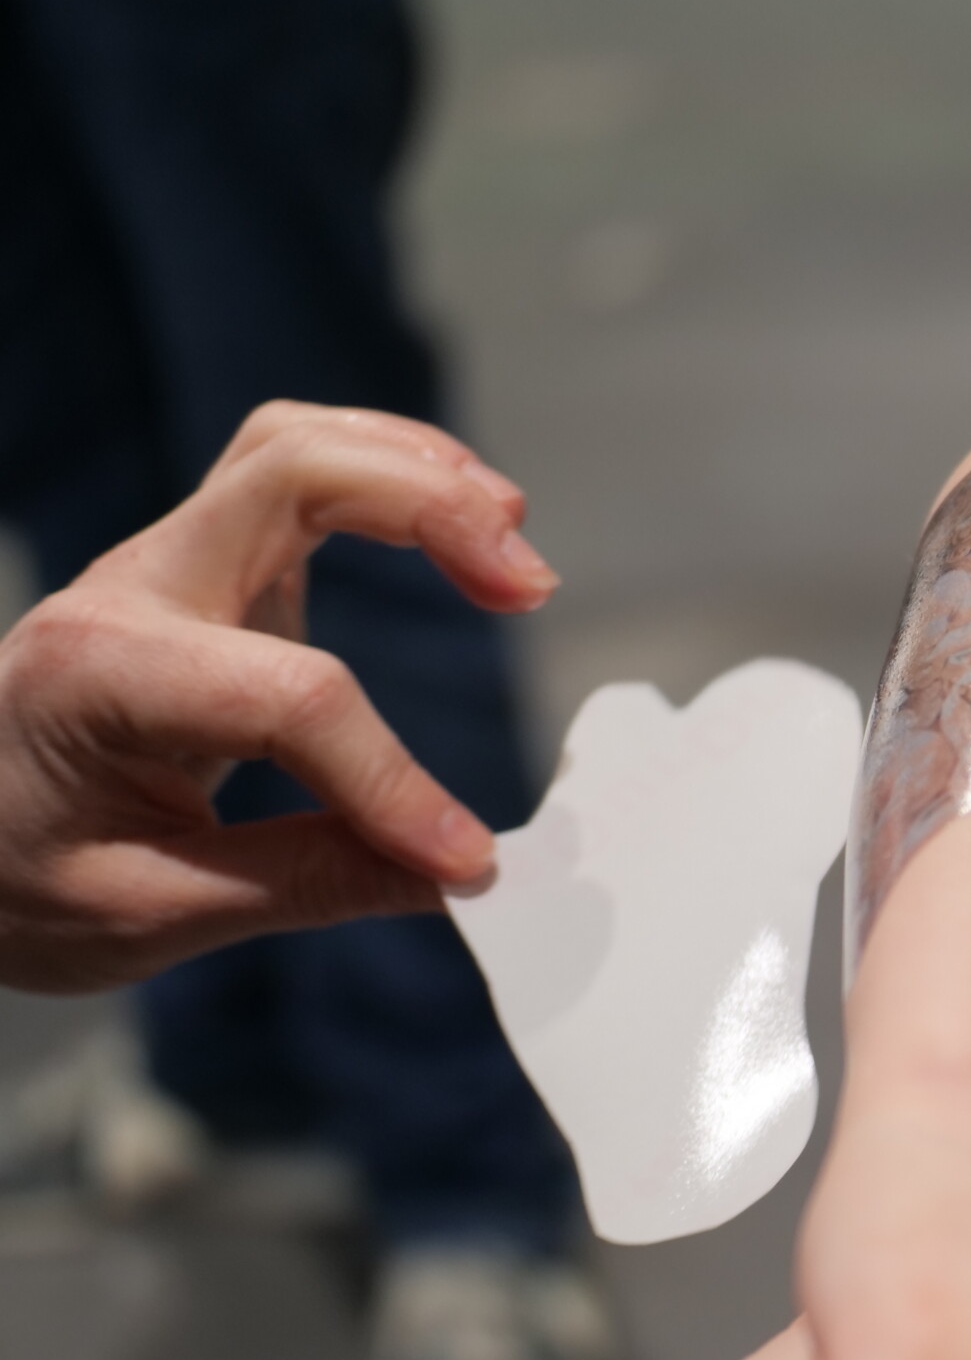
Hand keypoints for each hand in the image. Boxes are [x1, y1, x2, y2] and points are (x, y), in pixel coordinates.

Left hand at [0, 401, 556, 991]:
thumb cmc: (14, 883)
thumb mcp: (147, 915)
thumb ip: (310, 882)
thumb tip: (459, 873)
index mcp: (99, 675)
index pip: (289, 697)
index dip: (394, 779)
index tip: (467, 859)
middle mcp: (129, 589)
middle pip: (289, 469)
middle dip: (426, 508)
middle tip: (529, 587)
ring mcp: (169, 566)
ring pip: (296, 444)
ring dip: (416, 470)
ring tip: (511, 538)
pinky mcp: (210, 572)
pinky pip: (299, 471)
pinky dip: (393, 476)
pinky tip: (465, 527)